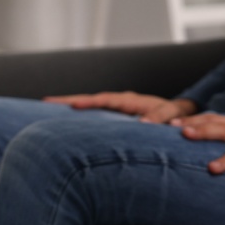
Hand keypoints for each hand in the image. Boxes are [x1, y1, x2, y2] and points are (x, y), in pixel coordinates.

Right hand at [44, 91, 197, 122]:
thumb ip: (159, 117)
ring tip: (47, 110)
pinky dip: (80, 117)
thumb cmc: (175, 114)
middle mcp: (119, 102)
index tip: (71, 104)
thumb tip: (144, 123)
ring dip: (71, 108)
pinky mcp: (115, 118)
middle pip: (91, 100)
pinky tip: (65, 125)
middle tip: (46, 102)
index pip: (105, 99)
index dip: (88, 102)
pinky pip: (95, 116)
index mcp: (130, 100)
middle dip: (69, 100)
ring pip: (91, 107)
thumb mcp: (170, 114)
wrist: (178, 114)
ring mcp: (116, 110)